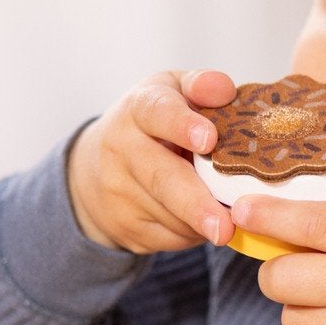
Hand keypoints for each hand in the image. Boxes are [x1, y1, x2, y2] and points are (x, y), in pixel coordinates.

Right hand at [66, 69, 238, 253]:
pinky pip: (170, 238)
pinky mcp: (126, 227)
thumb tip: (224, 89)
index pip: (157, 112)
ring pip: (171, 215)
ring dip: (206, 220)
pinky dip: (195, 234)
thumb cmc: (154, 124)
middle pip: (162, 178)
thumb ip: (200, 86)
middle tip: (224, 225)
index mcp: (139, 109)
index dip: (182, 125)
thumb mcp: (172, 93)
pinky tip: (203, 221)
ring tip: (230, 215)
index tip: (208, 139)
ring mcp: (118, 192)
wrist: (95, 167)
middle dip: (195, 204)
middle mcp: (121, 148)